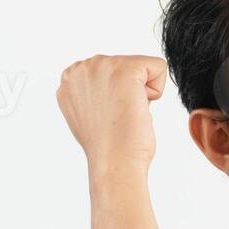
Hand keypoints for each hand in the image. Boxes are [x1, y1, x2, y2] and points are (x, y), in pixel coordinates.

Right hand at [55, 54, 167, 171]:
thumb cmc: (108, 147)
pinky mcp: (124, 69)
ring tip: (126, 113)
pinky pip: (158, 67)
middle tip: (118, 117)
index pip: (109, 72)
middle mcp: (80, 69)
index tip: (108, 116)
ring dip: (142, 92)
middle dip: (129, 91)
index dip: (117, 96)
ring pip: (142, 67)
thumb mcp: (89, 114)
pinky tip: (138, 109)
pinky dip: (157, 91)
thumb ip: (94, 93)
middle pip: (125, 66)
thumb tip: (110, 90)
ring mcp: (100, 66)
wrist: (114, 163)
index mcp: (69, 79)